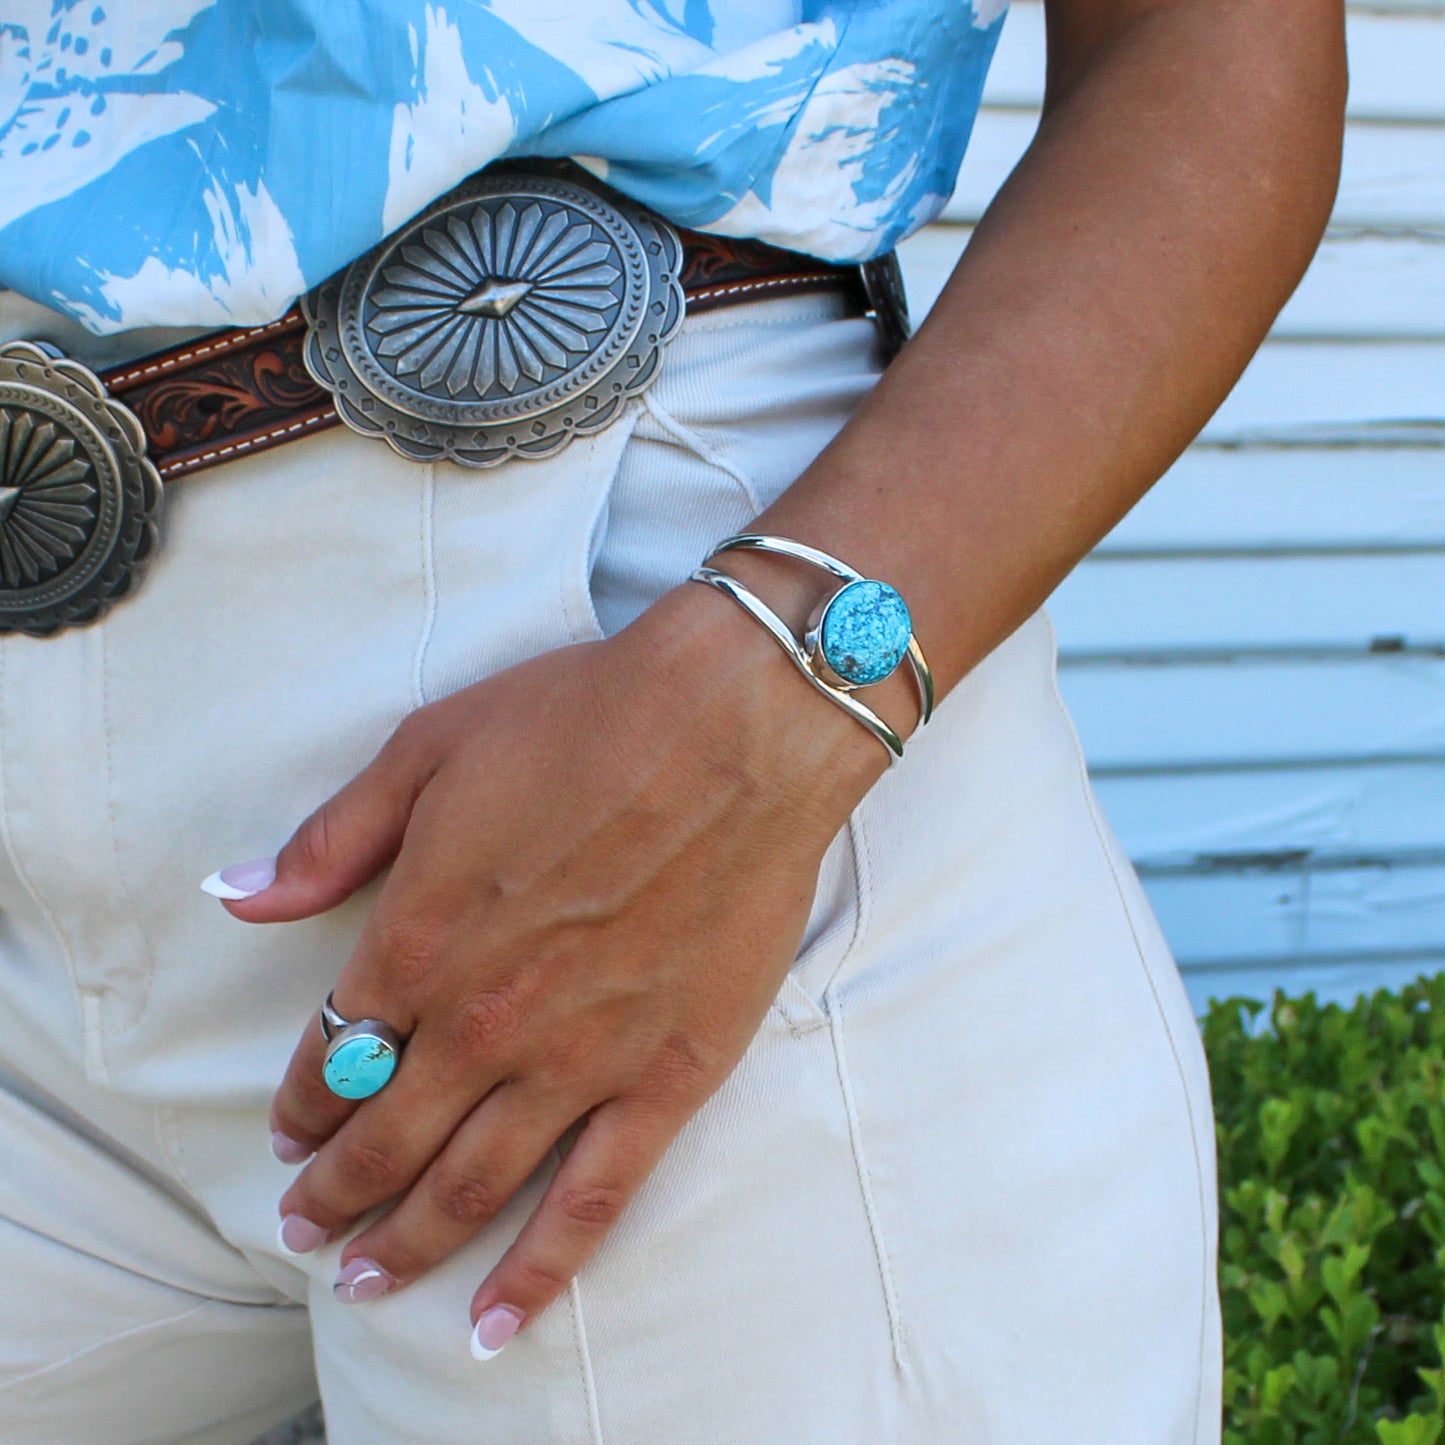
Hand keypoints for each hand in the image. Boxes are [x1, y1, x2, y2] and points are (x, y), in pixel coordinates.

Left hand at [219, 582, 884, 1353]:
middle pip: (386, 1136)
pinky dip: (540, 1271)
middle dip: (334, 1191)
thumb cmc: (586, 720)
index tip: (293, 1127)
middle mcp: (482, 1020)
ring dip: (407, 1241)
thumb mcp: (431, 748)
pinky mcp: (665, 1078)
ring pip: (470, 1185)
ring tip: (365, 1280)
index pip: (335, 1049)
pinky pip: (592, 1200)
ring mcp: (575, 1061)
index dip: (305, 1099)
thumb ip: (334, 837)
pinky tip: (499, 1321)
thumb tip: (238, 895)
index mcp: (417, 937)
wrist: (733, 728)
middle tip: (305, 1230)